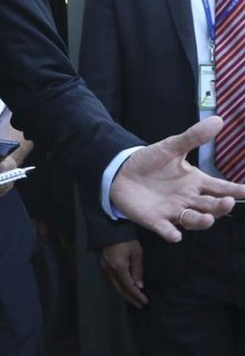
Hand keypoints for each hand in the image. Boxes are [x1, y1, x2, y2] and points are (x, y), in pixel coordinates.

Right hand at [98, 240, 146, 307]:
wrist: (109, 227)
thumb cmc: (126, 239)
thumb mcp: (136, 253)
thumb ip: (137, 270)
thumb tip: (139, 285)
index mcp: (118, 267)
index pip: (128, 286)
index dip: (136, 295)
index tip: (145, 301)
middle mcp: (108, 270)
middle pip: (119, 289)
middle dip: (130, 298)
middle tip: (139, 305)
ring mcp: (103, 267)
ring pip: (113, 286)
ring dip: (123, 294)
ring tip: (132, 299)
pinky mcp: (101, 264)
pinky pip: (109, 280)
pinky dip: (116, 287)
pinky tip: (122, 288)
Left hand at [110, 116, 244, 241]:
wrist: (121, 171)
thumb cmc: (150, 161)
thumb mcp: (171, 147)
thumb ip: (193, 137)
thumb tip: (218, 120)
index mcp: (195, 182)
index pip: (220, 187)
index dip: (235, 190)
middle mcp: (189, 199)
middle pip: (211, 206)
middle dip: (220, 206)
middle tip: (226, 201)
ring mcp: (173, 211)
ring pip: (193, 220)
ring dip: (202, 221)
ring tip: (207, 218)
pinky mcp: (155, 219)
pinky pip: (166, 229)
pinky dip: (170, 233)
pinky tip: (175, 235)